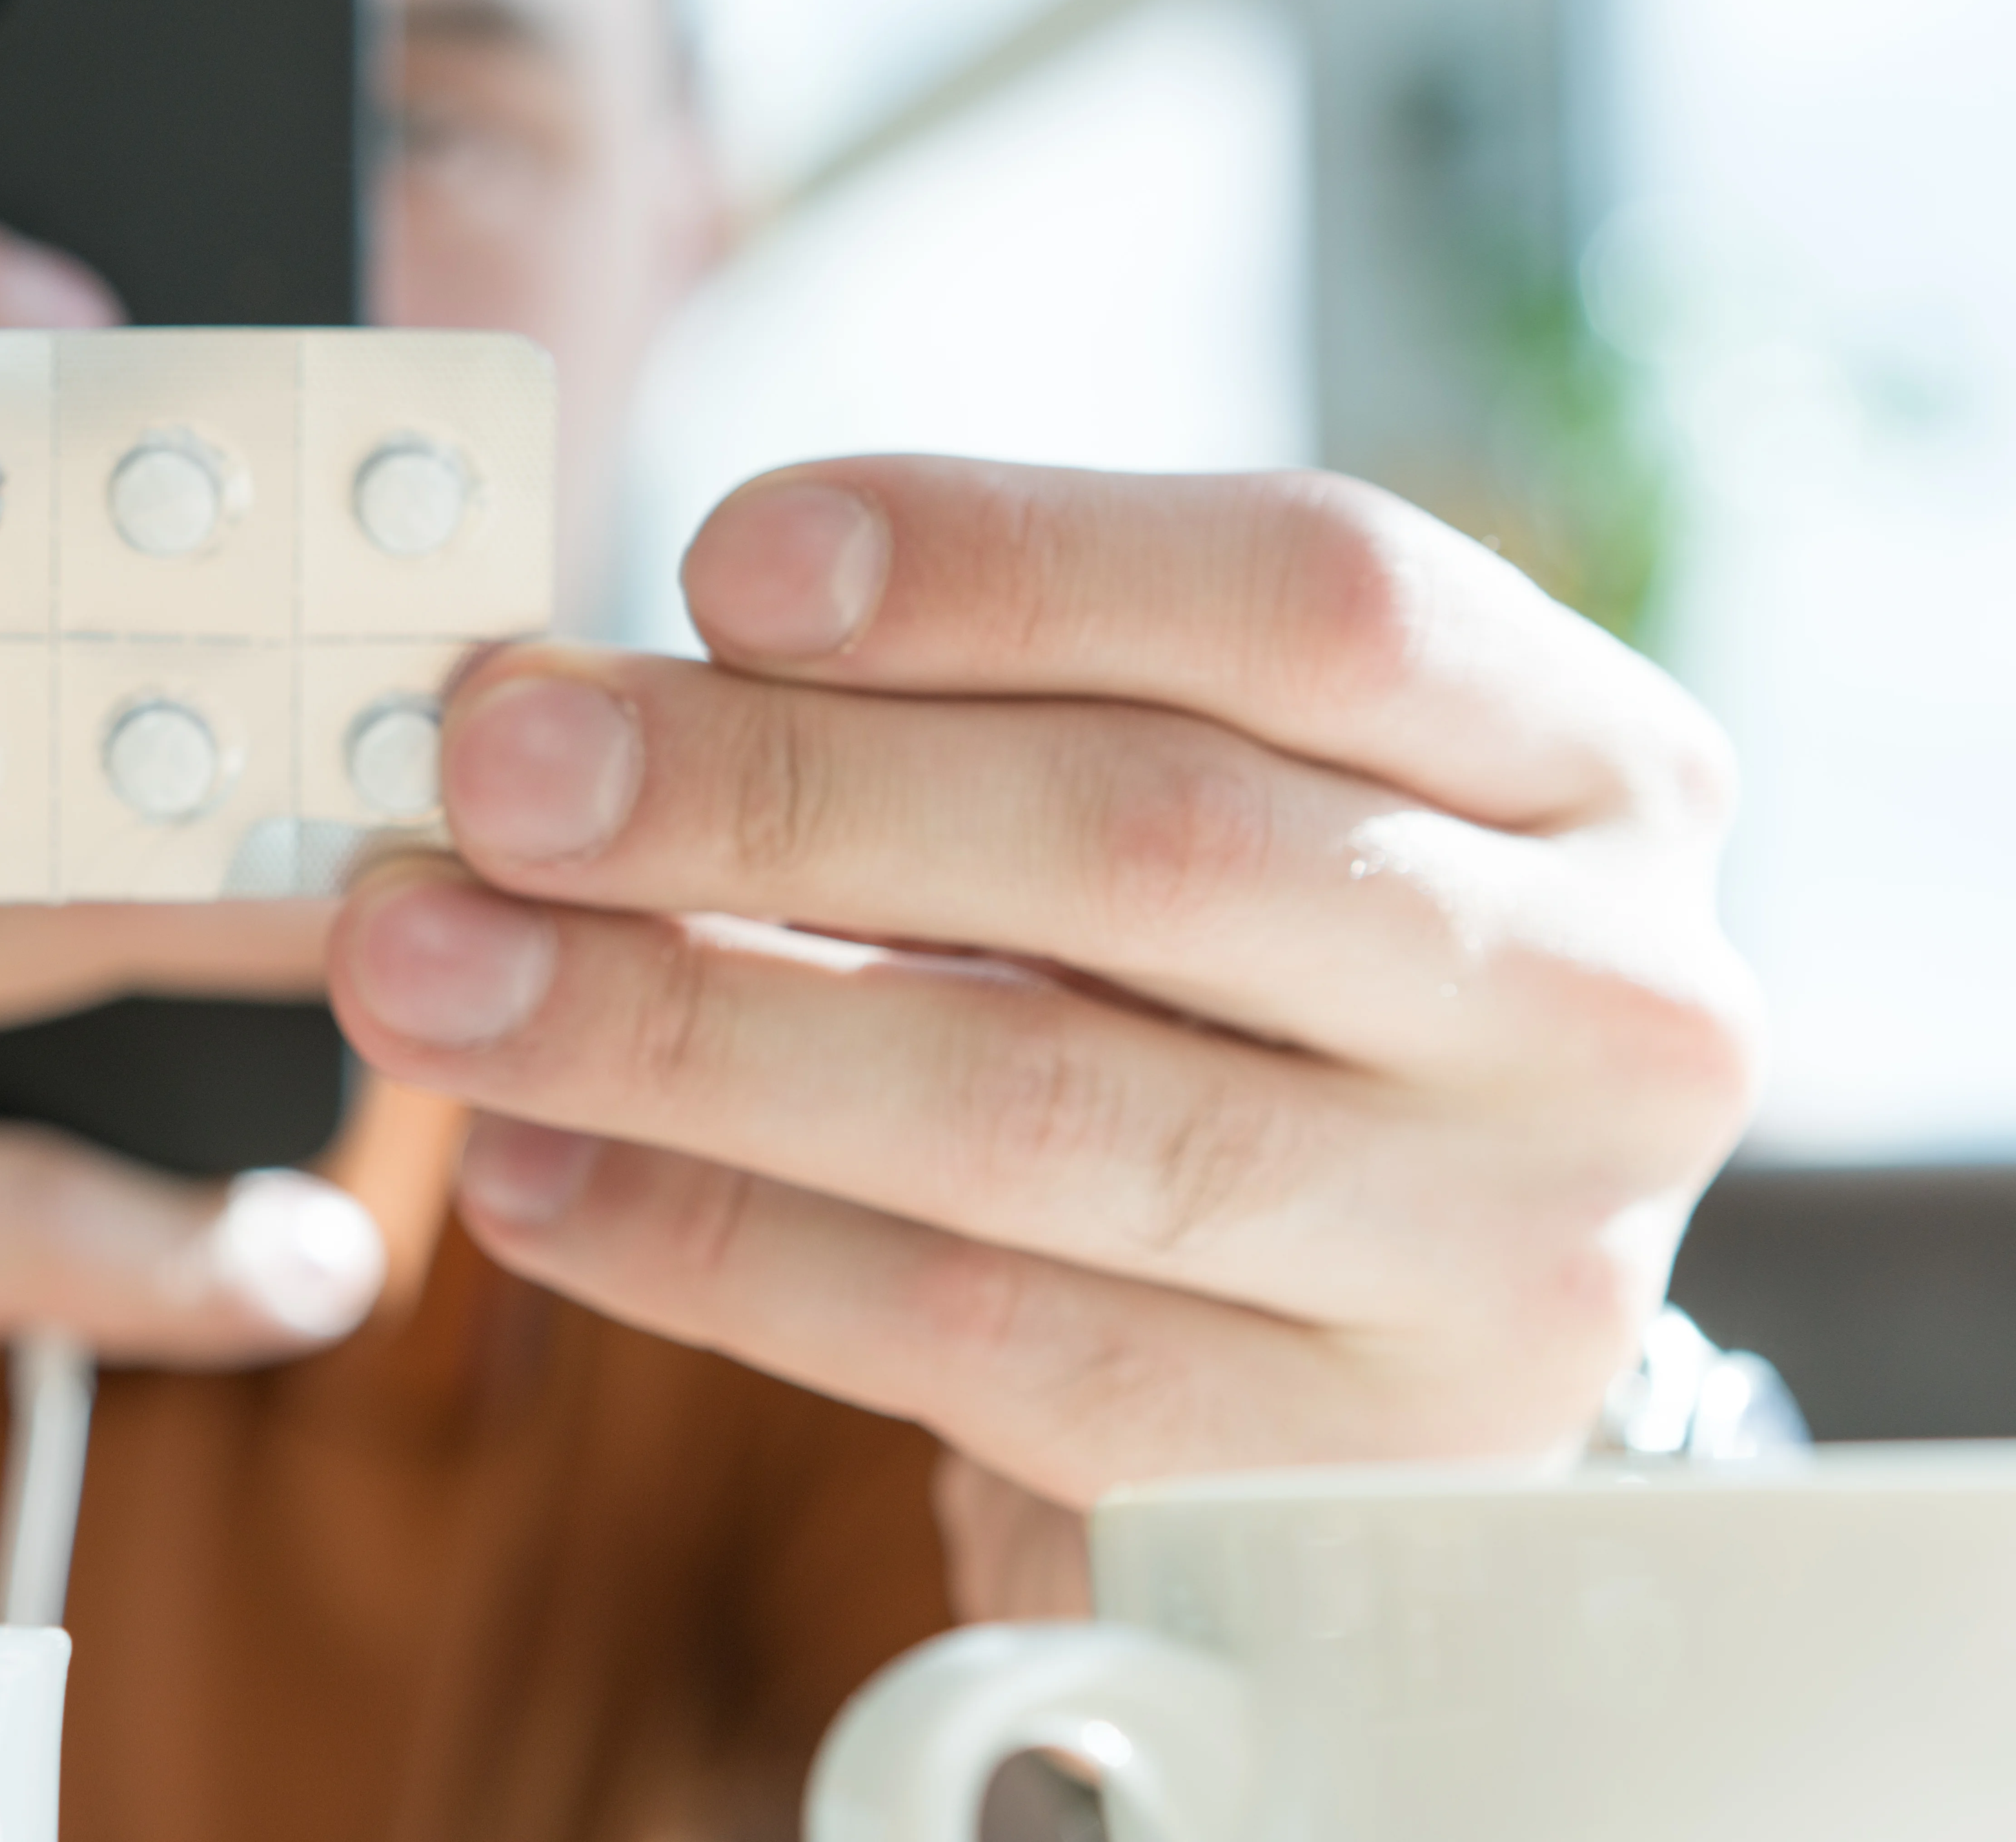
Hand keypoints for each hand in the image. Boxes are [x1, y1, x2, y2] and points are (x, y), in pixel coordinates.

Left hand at [329, 461, 1759, 1553]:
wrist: (1360, 1341)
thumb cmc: (1222, 999)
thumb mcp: (1161, 806)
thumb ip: (931, 724)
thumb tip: (557, 707)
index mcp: (1589, 761)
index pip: (1312, 592)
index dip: (1002, 560)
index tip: (721, 562)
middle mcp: (1603, 1004)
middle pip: (1147, 843)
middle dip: (774, 799)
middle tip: (493, 770)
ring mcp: (1503, 1262)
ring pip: (1039, 1112)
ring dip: (685, 1032)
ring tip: (435, 975)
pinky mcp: (1337, 1478)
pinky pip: (976, 1342)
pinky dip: (716, 1248)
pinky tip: (529, 1171)